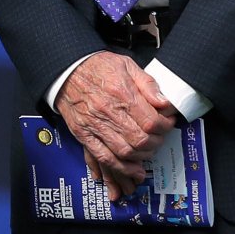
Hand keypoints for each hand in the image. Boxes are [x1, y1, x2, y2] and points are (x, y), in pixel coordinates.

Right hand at [55, 52, 179, 196]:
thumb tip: (164, 103)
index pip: (152, 121)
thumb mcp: (127, 65)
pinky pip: (103, 157)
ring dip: (142, 156)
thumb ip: (148, 84)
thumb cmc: (97, 67)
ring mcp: (94, 125)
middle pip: (141, 140)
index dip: (165, 127)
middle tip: (159, 137)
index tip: (168, 124)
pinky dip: (121, 167)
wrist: (66, 70)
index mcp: (122, 93)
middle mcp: (108, 112)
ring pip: (125, 152)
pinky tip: (133, 168)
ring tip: (148, 150)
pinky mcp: (84, 134)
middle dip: (156, 142)